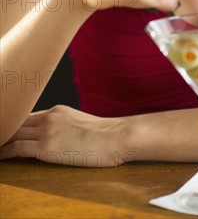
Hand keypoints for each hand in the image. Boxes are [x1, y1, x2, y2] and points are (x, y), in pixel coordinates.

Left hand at [0, 105, 133, 166]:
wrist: (116, 136)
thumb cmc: (106, 135)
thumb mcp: (81, 123)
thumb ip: (66, 126)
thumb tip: (62, 138)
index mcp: (57, 110)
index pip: (28, 116)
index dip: (15, 124)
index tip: (7, 130)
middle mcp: (49, 117)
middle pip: (17, 121)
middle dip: (6, 129)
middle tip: (0, 136)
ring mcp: (47, 131)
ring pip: (13, 132)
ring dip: (2, 139)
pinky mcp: (46, 147)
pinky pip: (17, 148)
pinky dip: (5, 152)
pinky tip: (0, 156)